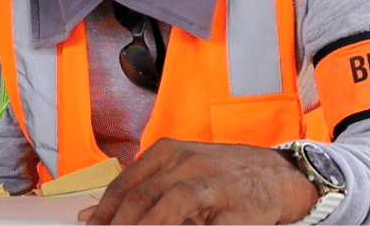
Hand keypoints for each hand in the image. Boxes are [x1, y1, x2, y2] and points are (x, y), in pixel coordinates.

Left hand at [77, 139, 319, 224]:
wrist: (279, 175)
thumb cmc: (222, 174)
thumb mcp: (178, 170)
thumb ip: (139, 189)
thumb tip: (90, 217)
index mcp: (168, 152)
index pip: (125, 184)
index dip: (103, 212)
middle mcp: (188, 162)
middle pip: (142, 196)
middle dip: (118, 223)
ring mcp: (213, 183)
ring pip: (171, 203)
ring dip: (148, 225)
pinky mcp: (237, 208)